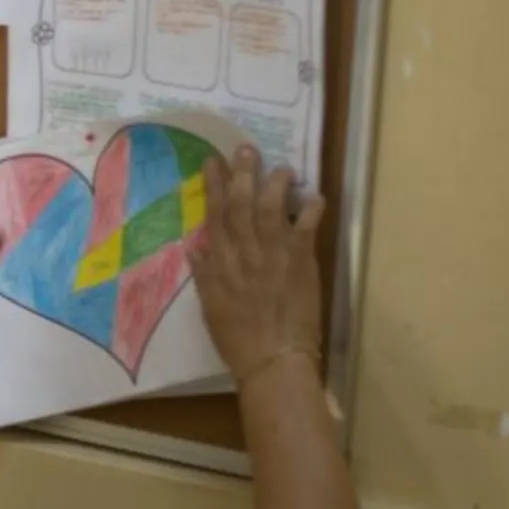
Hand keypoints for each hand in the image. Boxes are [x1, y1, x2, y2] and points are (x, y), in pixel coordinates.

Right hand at [191, 145, 325, 381]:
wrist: (272, 360)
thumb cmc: (238, 339)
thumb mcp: (210, 306)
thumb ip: (204, 274)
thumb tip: (194, 246)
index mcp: (220, 264)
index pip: (214, 216)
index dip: (214, 187)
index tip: (212, 162)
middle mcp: (244, 254)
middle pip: (242, 206)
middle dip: (243, 174)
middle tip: (245, 148)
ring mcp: (274, 257)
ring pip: (271, 210)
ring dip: (276, 185)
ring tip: (281, 166)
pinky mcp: (301, 264)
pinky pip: (306, 230)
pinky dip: (310, 211)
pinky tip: (314, 195)